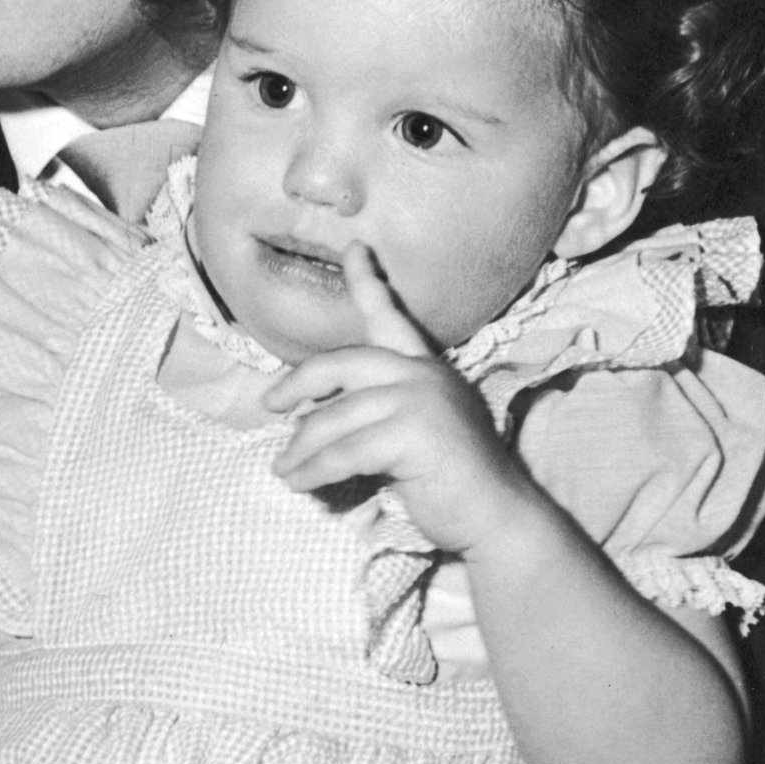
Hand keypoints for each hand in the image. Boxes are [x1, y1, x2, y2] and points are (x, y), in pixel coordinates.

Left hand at [262, 243, 542, 557]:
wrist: (495, 516)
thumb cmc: (450, 481)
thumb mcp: (414, 433)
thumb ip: (376, 413)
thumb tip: (310, 422)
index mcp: (425, 368)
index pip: (391, 317)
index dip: (369, 281)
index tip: (354, 248)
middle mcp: (423, 375)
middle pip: (341, 364)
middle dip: (298, 382)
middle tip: (269, 403)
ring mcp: (421, 402)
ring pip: (334, 419)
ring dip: (300, 449)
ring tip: (283, 471)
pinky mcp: (414, 435)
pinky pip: (343, 452)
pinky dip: (313, 471)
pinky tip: (299, 484)